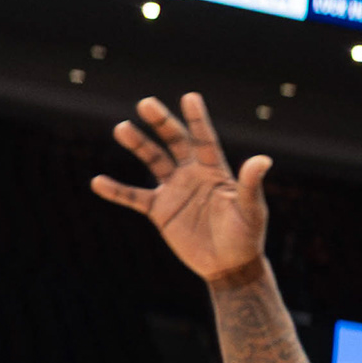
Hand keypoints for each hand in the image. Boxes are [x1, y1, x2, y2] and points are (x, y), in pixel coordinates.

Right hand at [90, 94, 271, 282]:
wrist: (229, 265)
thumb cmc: (246, 236)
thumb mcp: (251, 211)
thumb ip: (251, 185)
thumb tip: (264, 160)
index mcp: (215, 171)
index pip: (205, 140)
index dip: (198, 120)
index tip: (190, 97)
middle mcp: (192, 174)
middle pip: (174, 142)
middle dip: (161, 123)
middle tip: (146, 104)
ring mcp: (174, 191)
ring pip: (153, 161)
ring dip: (138, 145)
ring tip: (122, 128)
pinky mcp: (160, 211)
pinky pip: (134, 197)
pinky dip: (116, 190)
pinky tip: (97, 182)